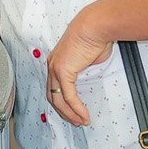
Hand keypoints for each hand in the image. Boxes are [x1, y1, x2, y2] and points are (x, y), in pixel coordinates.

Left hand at [46, 4, 115, 126]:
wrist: (95, 26)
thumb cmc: (94, 37)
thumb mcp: (88, 58)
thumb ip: (84, 70)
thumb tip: (88, 78)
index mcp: (57, 61)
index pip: (54, 87)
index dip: (62, 102)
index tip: (73, 112)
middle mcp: (52, 65)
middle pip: (53, 96)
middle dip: (64, 112)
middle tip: (76, 121)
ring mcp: (55, 68)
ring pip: (58, 99)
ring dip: (70, 114)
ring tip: (81, 122)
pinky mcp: (63, 72)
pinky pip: (69, 96)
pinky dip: (76, 108)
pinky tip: (84, 115)